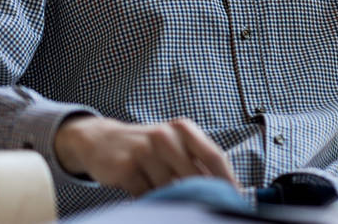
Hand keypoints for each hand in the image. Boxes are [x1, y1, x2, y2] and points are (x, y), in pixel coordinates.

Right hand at [54, 115, 237, 196]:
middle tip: (208, 209)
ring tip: (167, 196)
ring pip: (169, 188)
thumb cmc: (148, 147)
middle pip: (195, 175)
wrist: (102, 140)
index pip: (214, 156)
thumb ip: (196, 161)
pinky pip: (146, 195)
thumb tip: (226, 189)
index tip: (236, 199)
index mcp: (183, 129)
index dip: (227, 180)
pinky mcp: (126, 167)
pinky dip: (150, 200)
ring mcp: (145, 150)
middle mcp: (165, 136)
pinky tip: (146, 194)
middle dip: (202, 195)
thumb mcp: (174, 144)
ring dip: (171, 198)